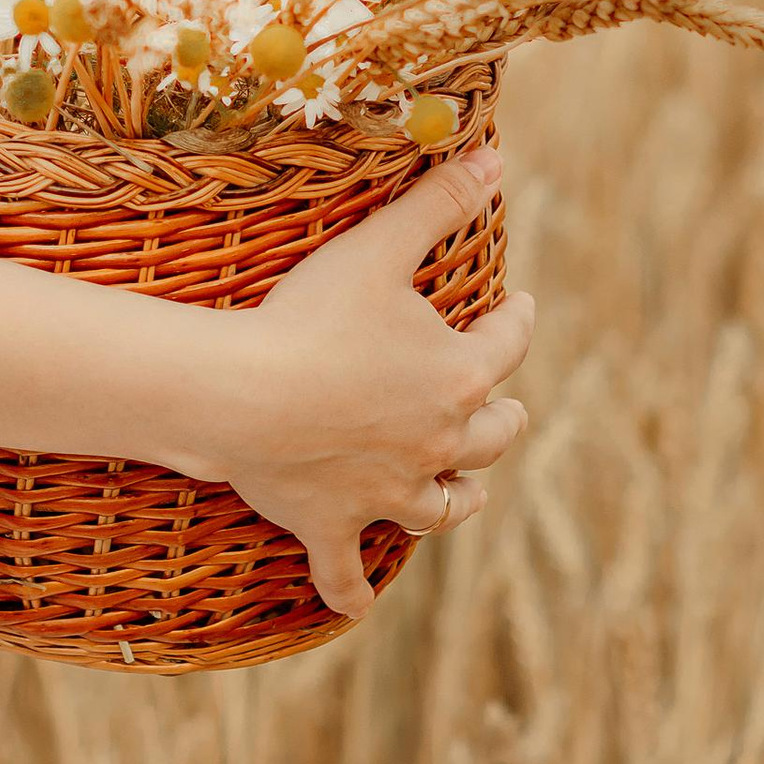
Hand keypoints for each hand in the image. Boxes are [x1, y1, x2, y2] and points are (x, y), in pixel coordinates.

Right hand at [216, 148, 534, 623]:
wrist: (244, 392)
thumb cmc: (309, 314)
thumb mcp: (378, 247)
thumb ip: (438, 202)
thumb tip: (496, 155)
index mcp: (456, 376)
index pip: (508, 344)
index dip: (517, 321)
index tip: (519, 307)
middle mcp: (437, 445)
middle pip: (493, 437)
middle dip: (503, 418)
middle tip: (503, 406)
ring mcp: (386, 492)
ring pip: (443, 509)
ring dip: (458, 499)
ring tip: (467, 493)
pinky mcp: (332, 524)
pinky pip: (344, 573)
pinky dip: (349, 591)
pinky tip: (352, 607)